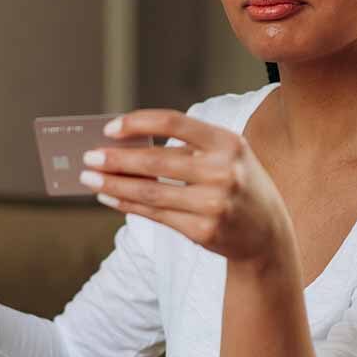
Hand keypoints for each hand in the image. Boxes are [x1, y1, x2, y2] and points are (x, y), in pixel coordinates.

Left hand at [79, 109, 294, 266]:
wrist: (267, 234)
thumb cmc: (238, 185)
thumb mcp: (226, 156)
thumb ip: (187, 149)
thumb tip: (126, 146)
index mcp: (228, 142)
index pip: (174, 122)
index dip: (139, 122)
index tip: (110, 128)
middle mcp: (223, 171)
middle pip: (156, 160)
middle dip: (116, 159)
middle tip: (88, 157)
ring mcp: (214, 204)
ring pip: (150, 192)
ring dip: (114, 185)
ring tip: (90, 180)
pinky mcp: (203, 230)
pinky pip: (156, 215)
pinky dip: (128, 205)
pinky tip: (110, 198)